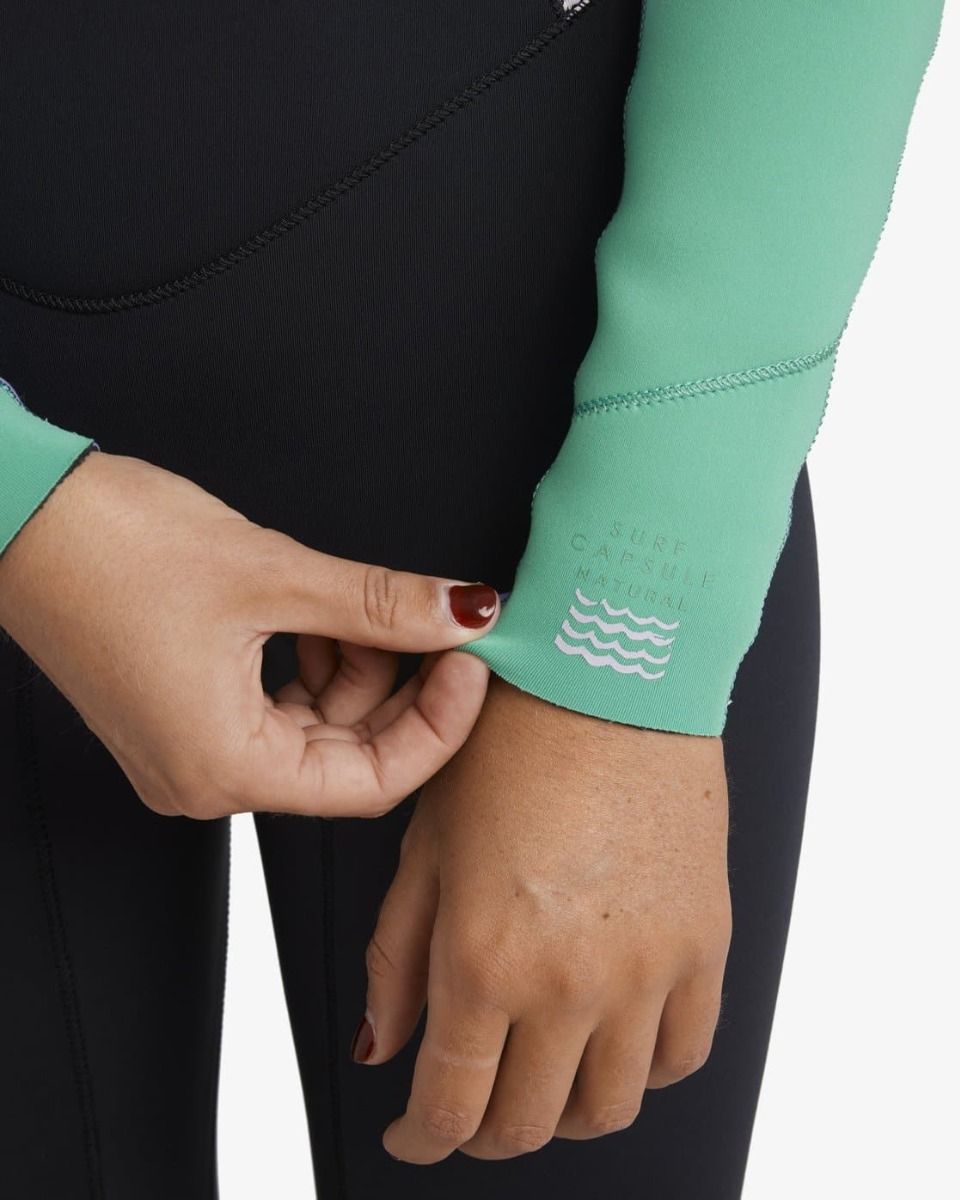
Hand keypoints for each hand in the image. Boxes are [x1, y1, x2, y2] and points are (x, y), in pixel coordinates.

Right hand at [0, 450, 499, 817]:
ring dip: (354, 665)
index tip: (471, 665)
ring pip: (313, 724)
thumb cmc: (111, 548)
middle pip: (345, 756)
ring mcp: (189, 744)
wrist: (20, 513)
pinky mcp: (182, 708)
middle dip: (399, 688)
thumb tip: (461, 611)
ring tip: (365, 602)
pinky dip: (311, 659)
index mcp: (225, 768)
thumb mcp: (273, 574)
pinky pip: (274, 702)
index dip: (438, 725)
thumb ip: (379, 603)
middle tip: (440, 627)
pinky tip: (322, 609)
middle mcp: (204, 775)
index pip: (372, 783)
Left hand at [355, 673, 731, 1161]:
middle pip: (526, 1124)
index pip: (451, 1106)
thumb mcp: (426, 843)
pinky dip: (640, 1071)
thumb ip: (398, 958)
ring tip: (538, 1072)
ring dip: (561, 1112)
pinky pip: (682, 1054)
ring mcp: (647, 969)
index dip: (422, 1139)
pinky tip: (609, 1041)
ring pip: (607, 1109)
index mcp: (483, 957)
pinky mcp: (705, 943)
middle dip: (481, 1131)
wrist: (608, 675)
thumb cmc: (505, 743)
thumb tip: (381, 1049)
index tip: (410, 1134)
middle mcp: (569, 982)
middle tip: (466, 1102)